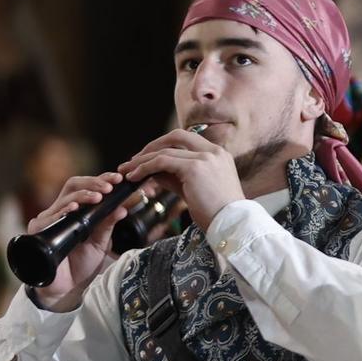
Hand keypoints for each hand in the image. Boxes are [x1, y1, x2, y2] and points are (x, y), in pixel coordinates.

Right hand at [24, 173, 131, 311]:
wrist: (68, 288)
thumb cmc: (82, 264)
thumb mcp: (100, 242)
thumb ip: (108, 225)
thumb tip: (123, 209)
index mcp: (77, 211)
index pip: (87, 188)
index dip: (101, 181)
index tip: (118, 180)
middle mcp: (61, 212)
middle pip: (73, 186)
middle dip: (92, 183)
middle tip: (109, 186)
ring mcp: (49, 220)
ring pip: (64, 199)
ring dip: (82, 196)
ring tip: (98, 197)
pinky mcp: (39, 231)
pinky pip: (50, 217)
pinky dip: (63, 211)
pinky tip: (74, 209)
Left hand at [118, 129, 242, 233]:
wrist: (232, 224)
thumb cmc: (218, 212)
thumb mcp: (195, 189)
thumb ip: (175, 177)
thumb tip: (152, 172)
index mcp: (219, 155)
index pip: (188, 140)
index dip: (166, 146)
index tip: (149, 158)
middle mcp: (214, 152)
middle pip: (176, 136)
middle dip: (153, 146)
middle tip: (136, 160)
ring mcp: (205, 158)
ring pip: (164, 150)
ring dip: (142, 160)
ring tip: (128, 171)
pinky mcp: (194, 167)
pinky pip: (161, 162)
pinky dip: (145, 168)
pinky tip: (135, 177)